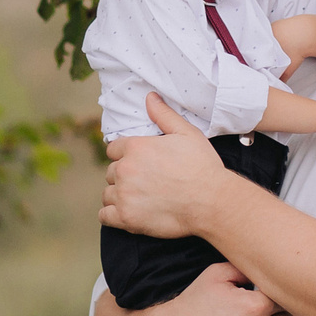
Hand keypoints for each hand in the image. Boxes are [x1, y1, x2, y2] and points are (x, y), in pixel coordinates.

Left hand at [100, 97, 228, 236]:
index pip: (114, 149)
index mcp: (136, 147)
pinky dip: (113, 215)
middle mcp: (125, 169)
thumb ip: (164, 115)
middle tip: (145, 183)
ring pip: (108, 194)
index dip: (126, 156)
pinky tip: (128, 213)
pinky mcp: (126, 218)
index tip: (140, 165)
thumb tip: (149, 97)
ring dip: (119, 196)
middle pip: (111, 172)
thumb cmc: (202, 167)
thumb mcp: (187, 133)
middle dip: (124, 176)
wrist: (211, 201)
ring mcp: (124, 195)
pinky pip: (104, 216)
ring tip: (140, 200)